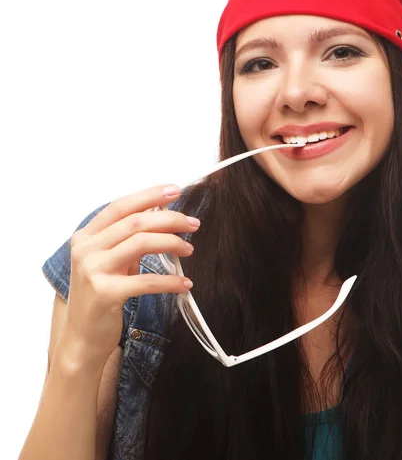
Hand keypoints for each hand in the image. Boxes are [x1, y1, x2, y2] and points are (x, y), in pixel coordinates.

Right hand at [57, 184, 199, 368]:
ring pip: (142, 243)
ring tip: (189, 251)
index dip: (150, 195)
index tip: (176, 190)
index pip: (121, 206)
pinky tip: (185, 284)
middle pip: (136, 222)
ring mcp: (93, 271)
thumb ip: (129, 238)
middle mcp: (86, 249)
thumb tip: (164, 213)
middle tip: (193, 224)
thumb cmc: (102, 294)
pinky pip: (147, 281)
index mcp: (86, 236)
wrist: (82, 337)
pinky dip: (171, 281)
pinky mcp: (106, 294)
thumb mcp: (110, 261)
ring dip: (172, 243)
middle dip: (170, 219)